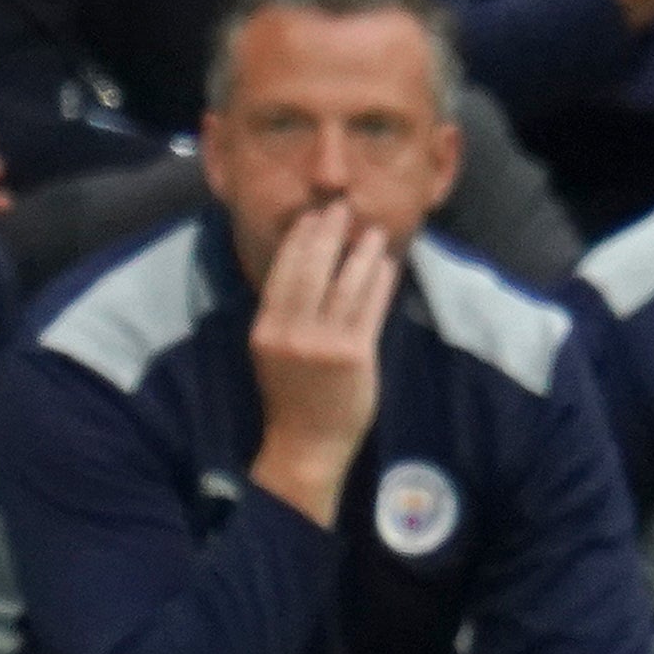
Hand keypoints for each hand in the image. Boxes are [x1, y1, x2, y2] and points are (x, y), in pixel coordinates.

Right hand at [243, 198, 393, 522]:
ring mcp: (324, 344)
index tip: (312, 216)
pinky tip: (387, 265)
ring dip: (361, 252)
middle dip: (329, 233)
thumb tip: (303, 265)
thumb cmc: (291, 394)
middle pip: (312, 268)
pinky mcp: (354, 355)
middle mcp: (292, 332)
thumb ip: (284, 312)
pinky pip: (370, 308)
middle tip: (342, 209)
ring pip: (345, 284)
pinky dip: (380, 282)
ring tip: (373, 232)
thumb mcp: (272, 350)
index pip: (283, 270)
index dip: (299, 239)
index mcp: (266, 328)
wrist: (307, 444)